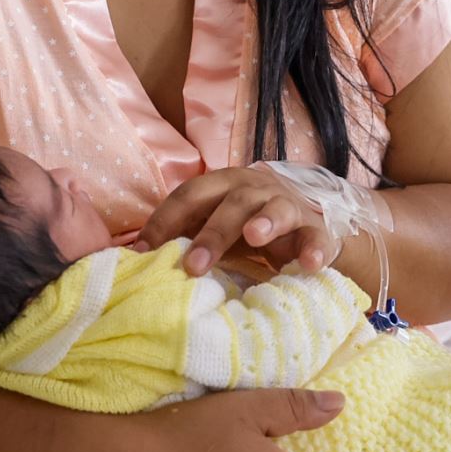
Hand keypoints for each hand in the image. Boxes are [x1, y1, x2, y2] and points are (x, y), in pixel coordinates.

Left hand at [139, 167, 336, 277]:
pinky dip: (315, 249)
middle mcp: (255, 189)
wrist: (308, 225)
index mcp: (223, 184)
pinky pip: (317, 238)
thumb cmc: (248, 227)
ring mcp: (288, 207)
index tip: (142, 253)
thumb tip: (134, 258)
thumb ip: (184, 235)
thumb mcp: (215, 226)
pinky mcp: (317, 230)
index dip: (165, 221)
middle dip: (210, 234)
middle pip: (231, 203)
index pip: (189, 195)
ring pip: (276, 208)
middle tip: (191, 266)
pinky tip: (311, 264)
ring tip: (255, 235)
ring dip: (265, 221)